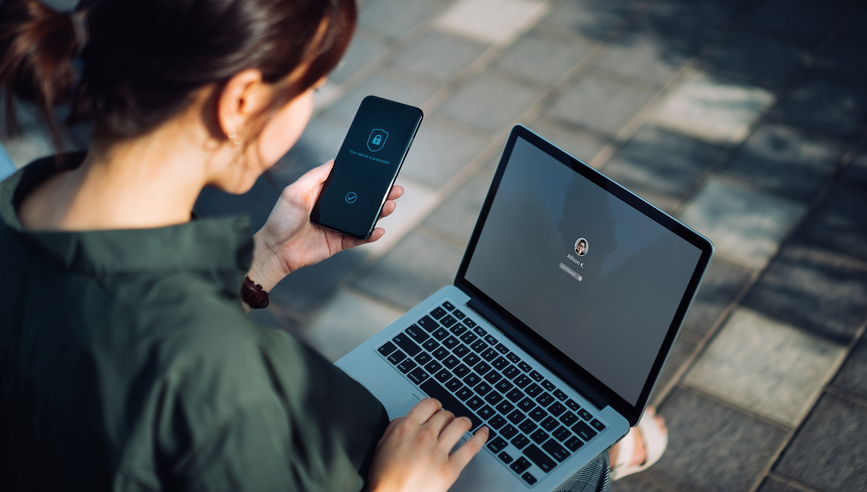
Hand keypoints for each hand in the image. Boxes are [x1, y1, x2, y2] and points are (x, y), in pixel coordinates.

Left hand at [248, 160, 402, 290]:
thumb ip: (315, 177)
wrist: (274, 250)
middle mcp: (333, 209)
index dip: (364, 178)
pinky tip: (379, 229)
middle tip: (395, 189)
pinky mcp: (339, 243)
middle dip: (380, 195)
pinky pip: (359, 238)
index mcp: (324, 194)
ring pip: (364, 218)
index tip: (380, 171)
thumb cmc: (280, 220)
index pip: (349, 184)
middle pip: (362, 200)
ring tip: (390, 206)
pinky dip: (370, 234)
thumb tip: (334, 162)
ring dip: (379, 212)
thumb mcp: (295, 191)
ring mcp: (338, 226)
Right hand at [368, 399, 488, 491]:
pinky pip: (471, 448)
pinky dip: (480, 437)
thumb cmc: (384, 477)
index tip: (437, 409)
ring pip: (459, 425)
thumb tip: (411, 417)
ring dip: (464, 422)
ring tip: (465, 424)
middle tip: (448, 421)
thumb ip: (397, 426)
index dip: (435, 405)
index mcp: (407, 428)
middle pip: (445, 414)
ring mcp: (438, 452)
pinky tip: (483, 433)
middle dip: (447, 416)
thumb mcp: (383, 443)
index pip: (429, 404)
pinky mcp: (450, 469)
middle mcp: (424, 436)